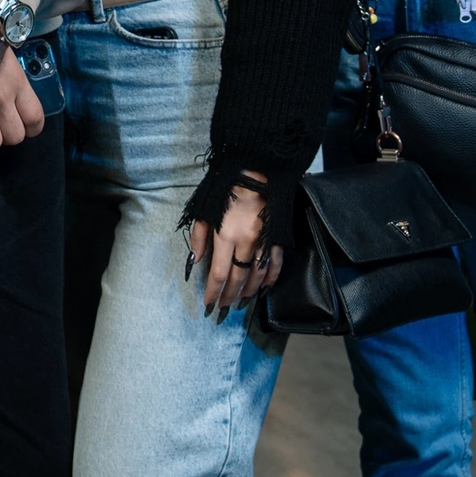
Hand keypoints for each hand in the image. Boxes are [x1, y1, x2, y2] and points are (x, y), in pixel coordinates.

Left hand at [187, 176, 283, 322]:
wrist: (257, 168)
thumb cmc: (226, 186)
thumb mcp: (205, 208)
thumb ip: (200, 237)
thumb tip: (196, 261)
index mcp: (226, 235)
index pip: (217, 274)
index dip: (213, 292)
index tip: (208, 304)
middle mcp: (247, 242)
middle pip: (237, 279)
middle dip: (229, 296)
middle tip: (223, 308)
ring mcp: (265, 241)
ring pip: (257, 276)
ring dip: (248, 292)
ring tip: (240, 301)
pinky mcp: (279, 237)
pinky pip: (276, 265)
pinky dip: (270, 280)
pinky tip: (264, 288)